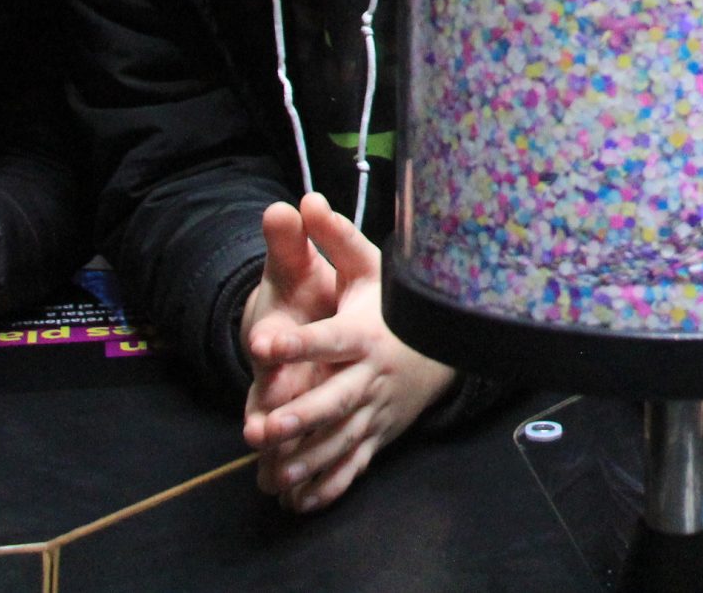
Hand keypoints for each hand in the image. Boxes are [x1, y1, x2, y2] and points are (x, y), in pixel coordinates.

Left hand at [242, 194, 456, 512]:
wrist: (440, 348)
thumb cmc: (391, 305)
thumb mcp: (369, 267)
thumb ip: (332, 239)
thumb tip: (304, 200)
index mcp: (363, 332)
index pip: (327, 337)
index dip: (296, 340)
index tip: (261, 342)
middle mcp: (370, 375)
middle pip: (335, 397)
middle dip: (301, 414)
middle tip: (263, 426)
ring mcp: (376, 410)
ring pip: (341, 439)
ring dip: (309, 458)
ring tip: (274, 472)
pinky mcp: (377, 436)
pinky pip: (354, 464)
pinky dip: (329, 486)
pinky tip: (299, 501)